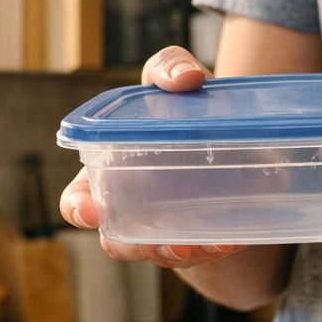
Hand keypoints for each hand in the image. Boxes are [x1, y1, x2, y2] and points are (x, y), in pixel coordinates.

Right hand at [59, 46, 244, 268]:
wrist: (242, 131)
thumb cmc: (189, 106)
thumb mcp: (177, 79)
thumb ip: (169, 66)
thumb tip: (184, 78)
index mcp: (113, 171)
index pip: (80, 201)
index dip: (78, 209)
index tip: (88, 209)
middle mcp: (136, 208)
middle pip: (120, 242)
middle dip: (133, 245)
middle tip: (157, 239)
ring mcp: (171, 229)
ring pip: (164, 254)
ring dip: (177, 253)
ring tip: (195, 243)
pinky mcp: (208, 238)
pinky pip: (208, 252)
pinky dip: (216, 247)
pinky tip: (229, 236)